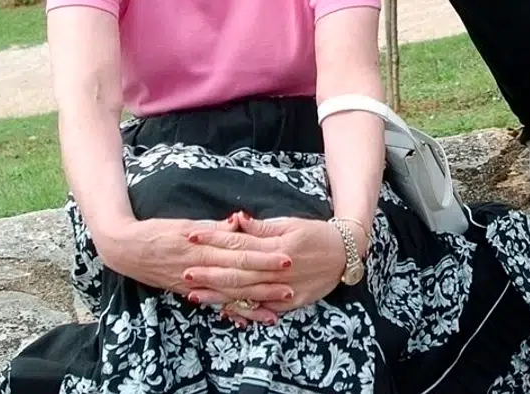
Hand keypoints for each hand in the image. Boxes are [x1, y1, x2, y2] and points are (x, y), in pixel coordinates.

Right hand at [95, 216, 293, 324]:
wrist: (126, 249)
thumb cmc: (158, 230)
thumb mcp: (186, 223)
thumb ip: (214, 227)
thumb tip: (239, 222)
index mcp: (202, 246)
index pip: (240, 252)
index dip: (264, 257)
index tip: (286, 257)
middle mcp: (200, 268)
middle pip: (238, 277)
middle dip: (265, 283)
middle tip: (290, 285)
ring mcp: (194, 284)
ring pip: (228, 295)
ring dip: (252, 303)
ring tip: (276, 309)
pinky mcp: (188, 292)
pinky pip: (214, 304)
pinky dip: (231, 312)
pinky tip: (247, 319)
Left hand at [186, 215, 350, 319]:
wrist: (345, 255)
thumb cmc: (315, 234)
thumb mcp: (290, 224)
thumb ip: (262, 227)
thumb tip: (235, 219)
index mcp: (276, 246)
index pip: (238, 243)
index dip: (213, 240)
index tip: (192, 236)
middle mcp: (277, 270)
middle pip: (237, 272)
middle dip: (209, 272)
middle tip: (185, 271)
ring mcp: (283, 289)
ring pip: (245, 294)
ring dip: (218, 294)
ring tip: (195, 294)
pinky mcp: (289, 303)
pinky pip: (261, 308)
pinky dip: (242, 310)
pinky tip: (223, 309)